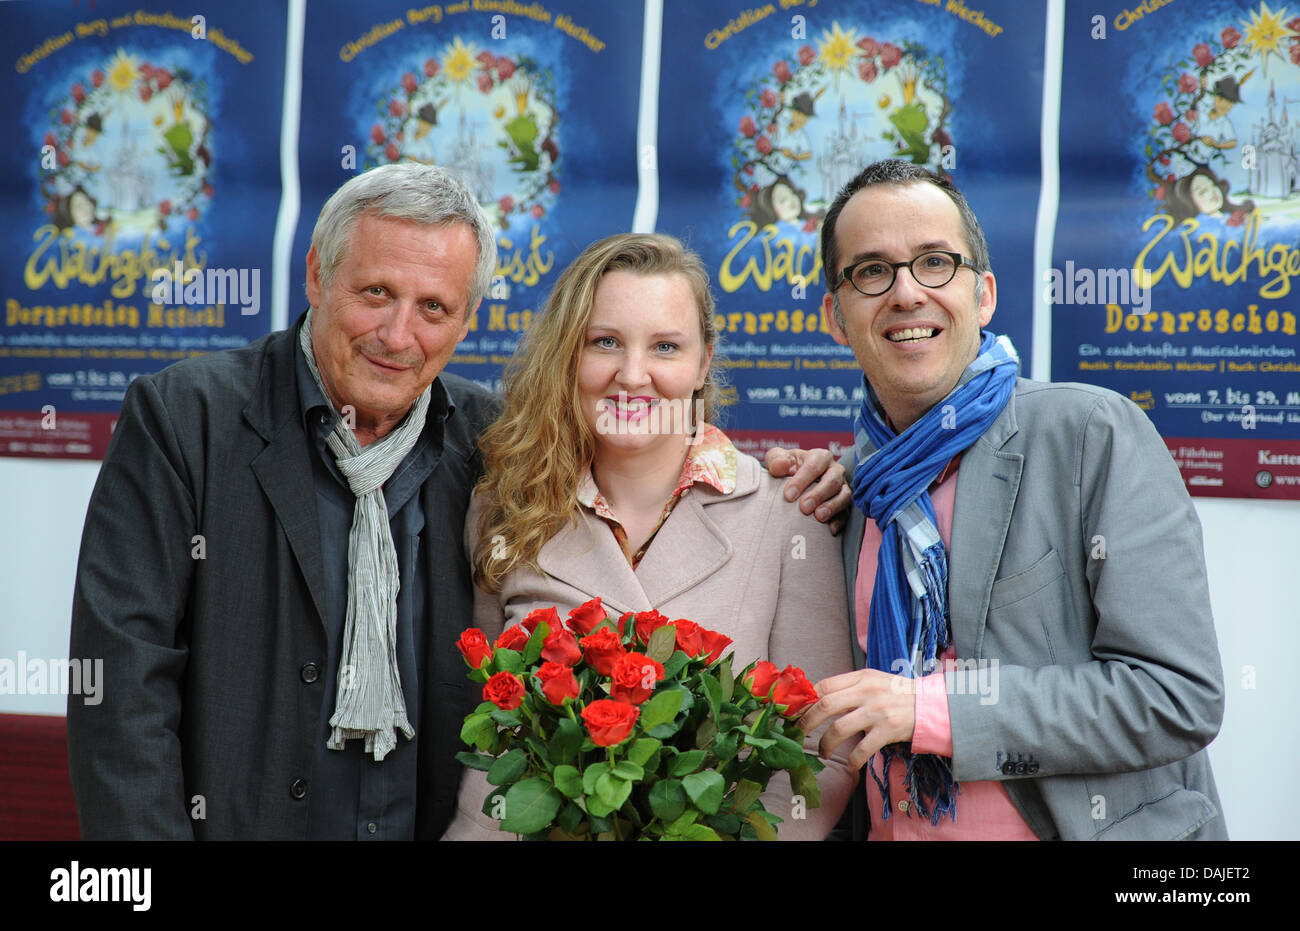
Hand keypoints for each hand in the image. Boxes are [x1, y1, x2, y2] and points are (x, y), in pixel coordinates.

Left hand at [764, 446, 851, 534]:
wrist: (794, 483)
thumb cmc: (787, 469)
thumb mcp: (778, 460)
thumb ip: (776, 460)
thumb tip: (779, 467)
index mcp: (820, 457)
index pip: (814, 465)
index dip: (802, 480)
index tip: (788, 495)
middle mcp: (835, 471)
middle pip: (832, 481)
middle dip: (818, 494)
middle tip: (804, 508)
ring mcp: (842, 488)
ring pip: (843, 496)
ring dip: (832, 507)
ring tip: (819, 517)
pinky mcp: (844, 505)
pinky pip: (846, 513)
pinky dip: (839, 521)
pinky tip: (830, 529)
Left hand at [799, 669, 916, 769]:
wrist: (931, 705)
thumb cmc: (897, 693)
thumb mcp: (873, 680)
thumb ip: (849, 686)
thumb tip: (817, 699)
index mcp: (861, 677)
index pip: (824, 685)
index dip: (807, 700)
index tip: (798, 712)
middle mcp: (867, 692)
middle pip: (826, 705)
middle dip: (807, 722)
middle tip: (801, 733)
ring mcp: (877, 711)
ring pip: (839, 729)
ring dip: (825, 744)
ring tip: (823, 752)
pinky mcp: (888, 730)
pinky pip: (863, 749)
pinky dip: (853, 760)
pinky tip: (850, 765)